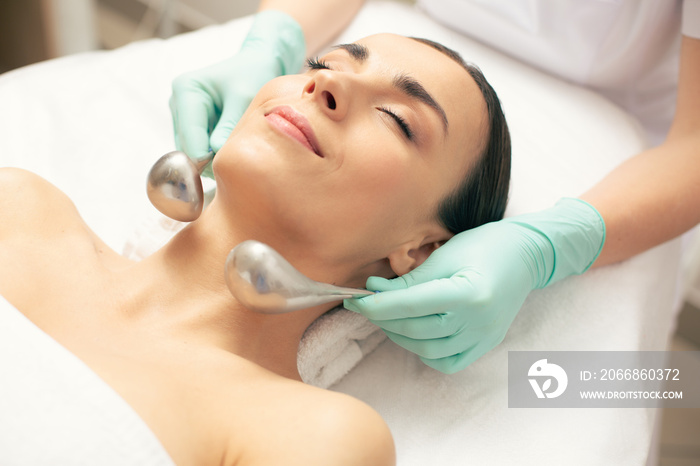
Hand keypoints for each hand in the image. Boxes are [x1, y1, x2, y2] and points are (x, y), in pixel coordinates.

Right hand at [169, 10, 305, 176]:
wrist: (257, 63)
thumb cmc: (253, 73)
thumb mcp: (244, 98)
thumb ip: (229, 125)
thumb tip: (216, 153)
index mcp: (186, 90)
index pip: (189, 134)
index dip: (204, 157)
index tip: (225, 170)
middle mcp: (178, 102)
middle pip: (186, 146)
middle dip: (208, 160)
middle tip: (236, 167)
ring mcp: (183, 115)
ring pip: (191, 151)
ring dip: (211, 159)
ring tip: (238, 157)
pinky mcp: (192, 125)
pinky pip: (199, 149)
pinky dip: (214, 154)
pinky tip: (232, 150)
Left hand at [344, 198, 604, 373]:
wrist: (526, 255)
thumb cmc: (484, 245)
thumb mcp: (445, 255)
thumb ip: (410, 279)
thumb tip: (374, 291)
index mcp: (469, 293)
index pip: (411, 306)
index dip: (378, 306)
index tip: (355, 300)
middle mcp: (478, 321)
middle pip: (416, 329)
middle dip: (384, 318)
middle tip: (367, 304)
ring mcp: (484, 337)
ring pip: (427, 349)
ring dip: (400, 334)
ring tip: (388, 316)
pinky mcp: (485, 344)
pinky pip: (447, 361)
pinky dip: (425, 352)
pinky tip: (415, 334)